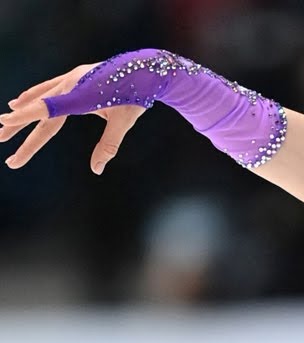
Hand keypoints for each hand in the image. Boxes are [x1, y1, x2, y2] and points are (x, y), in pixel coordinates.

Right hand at [0, 63, 146, 174]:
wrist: (147, 69)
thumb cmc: (137, 96)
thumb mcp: (124, 122)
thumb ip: (108, 146)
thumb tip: (96, 170)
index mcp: (82, 95)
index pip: (48, 109)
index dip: (25, 115)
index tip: (5, 119)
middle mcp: (72, 84)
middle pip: (40, 107)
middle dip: (19, 124)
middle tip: (0, 139)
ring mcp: (72, 78)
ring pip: (41, 97)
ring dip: (22, 111)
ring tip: (4, 125)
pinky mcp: (75, 76)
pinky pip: (48, 88)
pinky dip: (33, 95)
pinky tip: (19, 100)